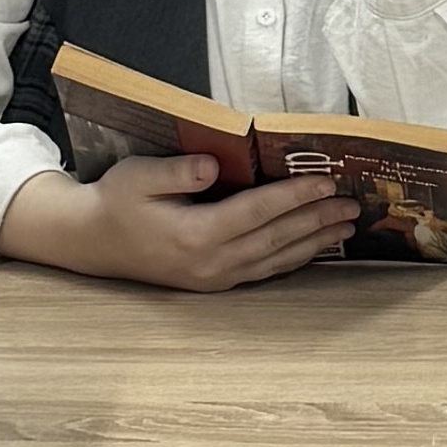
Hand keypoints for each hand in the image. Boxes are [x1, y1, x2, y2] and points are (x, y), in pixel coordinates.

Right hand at [0, 150, 364, 292]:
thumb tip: (215, 165)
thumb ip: (176, 172)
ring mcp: (216, 277)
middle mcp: (211, 262)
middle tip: (352, 203)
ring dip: (315, 241)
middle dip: (318, 219)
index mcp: (195, 234)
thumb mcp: (137, 177)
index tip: (326, 180)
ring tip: (345, 224)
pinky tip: (314, 247)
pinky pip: (265, 270)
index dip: (295, 195)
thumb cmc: (116, 202)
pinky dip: (294, 257)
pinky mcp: (216, 282)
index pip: (258, 212)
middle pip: (277, 237)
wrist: (93, 244)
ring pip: (277, 258)